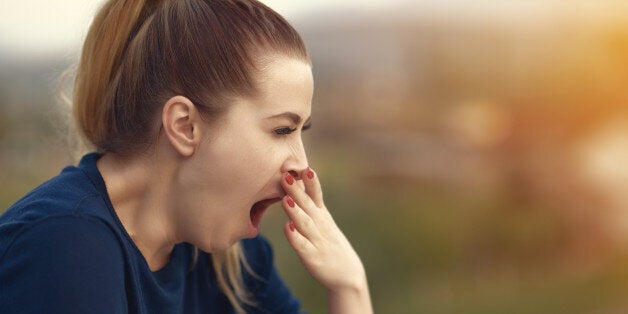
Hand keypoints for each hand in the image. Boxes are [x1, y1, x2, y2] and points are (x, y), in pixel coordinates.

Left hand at [280, 167, 367, 291]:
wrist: (348, 275)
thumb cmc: (331, 245)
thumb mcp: (323, 222)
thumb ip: (310, 205)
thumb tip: (295, 185)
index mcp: (322, 216)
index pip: (316, 195)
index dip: (311, 181)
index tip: (304, 166)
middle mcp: (321, 226)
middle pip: (308, 206)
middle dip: (297, 191)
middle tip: (286, 175)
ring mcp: (317, 241)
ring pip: (305, 224)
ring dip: (295, 211)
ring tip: (286, 200)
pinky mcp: (312, 258)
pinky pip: (303, 246)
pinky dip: (295, 237)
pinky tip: (287, 228)